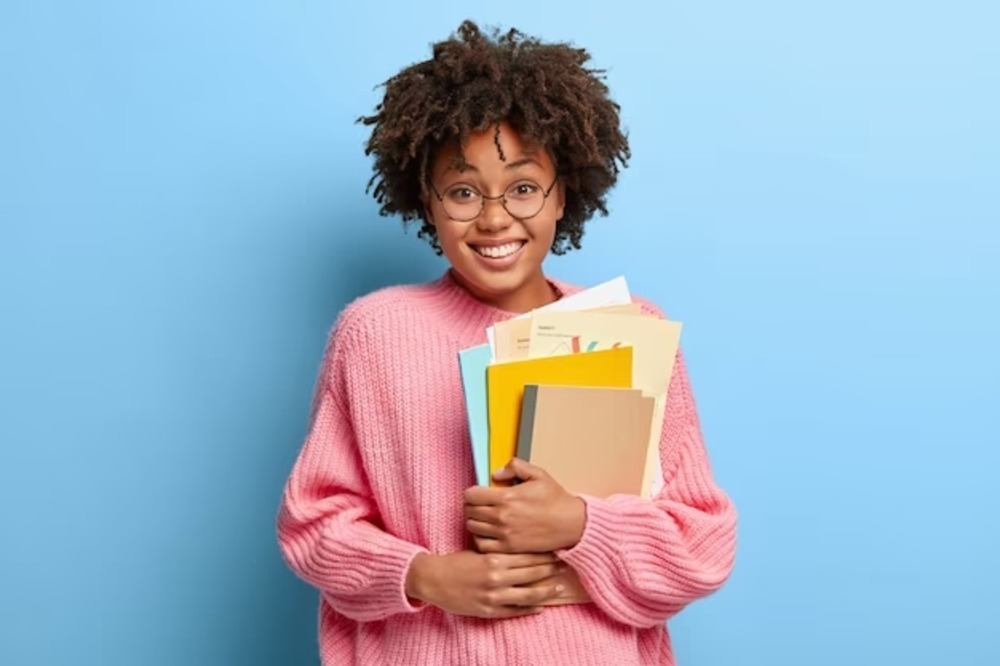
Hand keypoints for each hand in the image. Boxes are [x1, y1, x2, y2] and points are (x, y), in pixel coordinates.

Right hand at [405, 551, 564, 617]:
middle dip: (550, 570)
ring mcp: (494, 596)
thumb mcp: (477, 549)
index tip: (556, 551)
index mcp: (494, 559)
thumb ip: (498, 548)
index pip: (527, 556)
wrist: (433, 580)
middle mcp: (496, 578)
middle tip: (564, 566)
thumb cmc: (456, 561)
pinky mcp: (489, 610)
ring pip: (529, 595)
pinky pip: (515, 611)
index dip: (544, 554)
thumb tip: (520, 543)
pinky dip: (530, 609)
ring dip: (546, 591)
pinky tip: (541, 606)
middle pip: (532, 574)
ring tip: (559, 587)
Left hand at [463, 458, 586, 553]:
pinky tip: (488, 532)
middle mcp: (502, 517)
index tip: (478, 492)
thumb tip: (496, 474)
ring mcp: (504, 534)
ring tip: (484, 517)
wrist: (571, 524)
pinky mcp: (509, 548)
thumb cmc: (555, 500)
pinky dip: (480, 538)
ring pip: (472, 527)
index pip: (470, 494)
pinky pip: (481, 545)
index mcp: (506, 497)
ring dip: (475, 521)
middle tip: (481, 504)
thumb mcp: (538, 474)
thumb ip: (515, 467)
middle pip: (469, 511)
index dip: (472, 492)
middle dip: (471, 505)